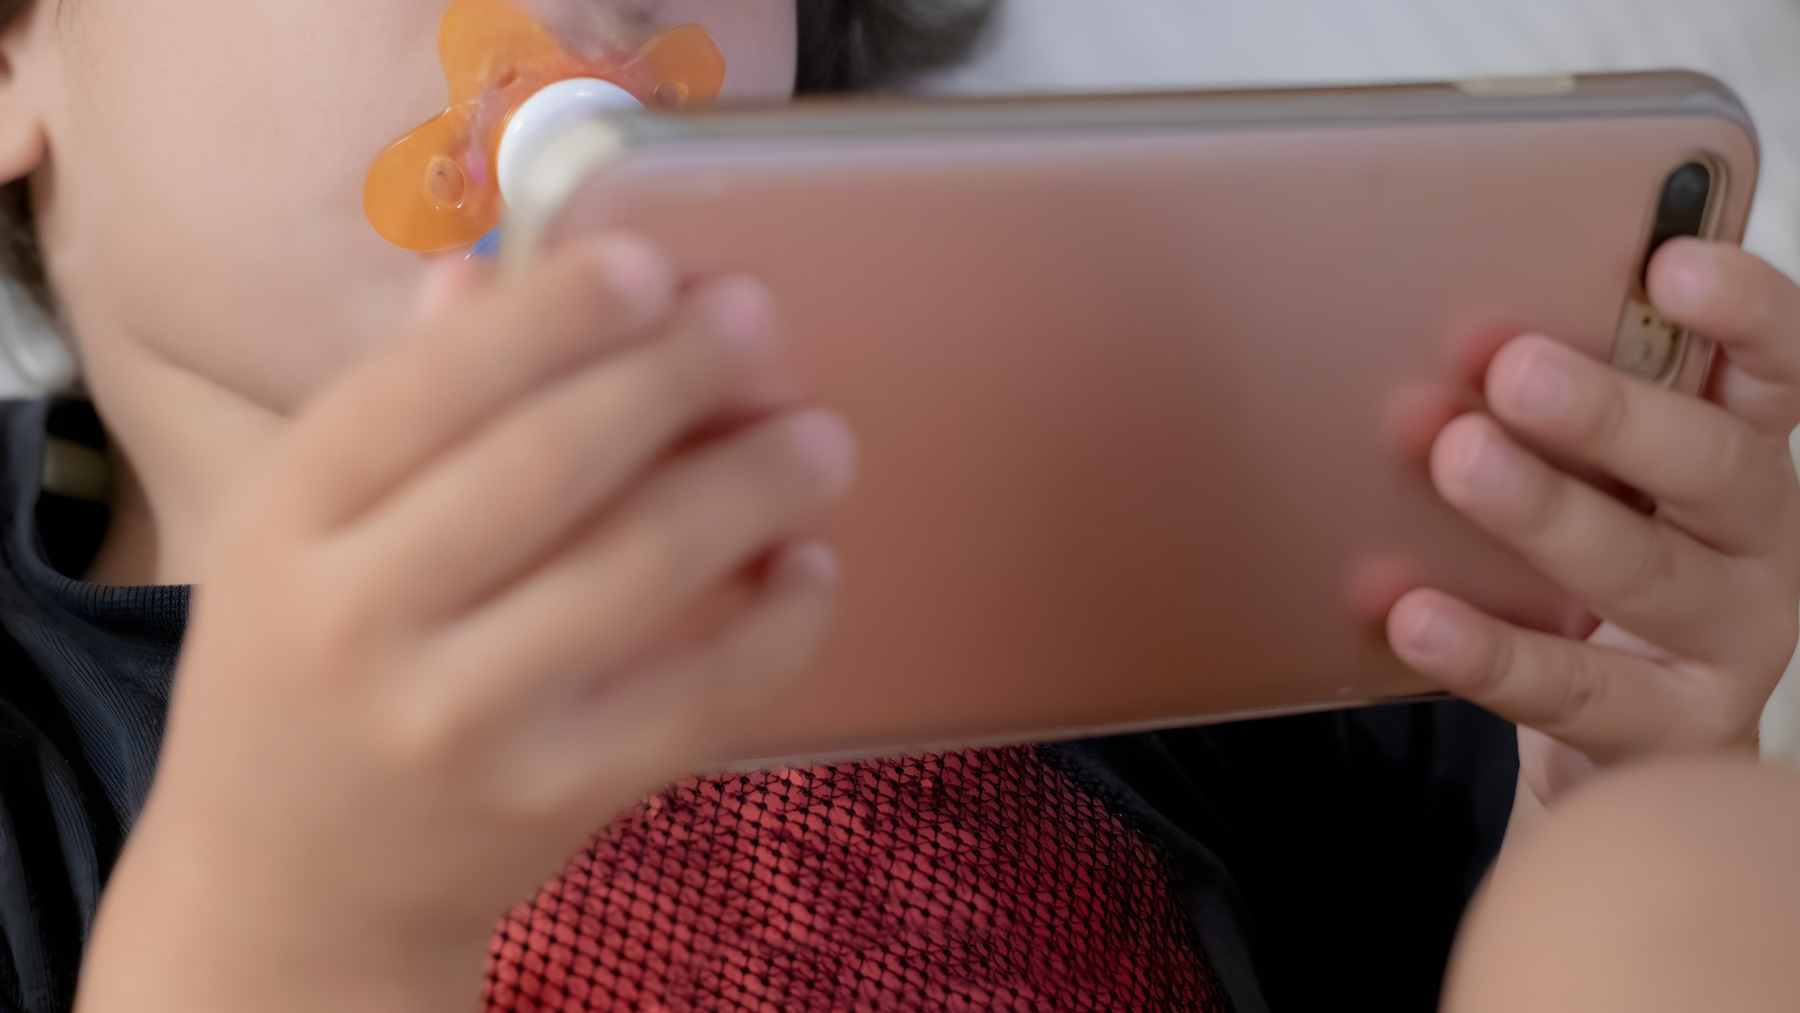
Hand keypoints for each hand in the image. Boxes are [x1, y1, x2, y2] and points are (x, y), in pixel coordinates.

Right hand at [77, 237, 855, 1011]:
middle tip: (759, 323)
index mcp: (290, 520)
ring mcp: (460, 720)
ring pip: (635, 570)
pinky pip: (696, 696)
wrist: (294, 887)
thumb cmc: (306, 668)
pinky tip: (810, 565)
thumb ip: (403, 396)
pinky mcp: (552, 800)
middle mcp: (360, 618)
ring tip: (819, 438)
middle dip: (674, 376)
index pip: (427, 388)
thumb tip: (493, 265)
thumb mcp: (306, 527)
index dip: (553, 314)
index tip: (652, 263)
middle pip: (548, 464)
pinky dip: (777, 623)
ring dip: (751, 486)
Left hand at [1388, 238, 1799, 807]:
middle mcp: (1761, 541)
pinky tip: (1415, 616)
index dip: (1743, 313)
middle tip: (1516, 367)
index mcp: (1746, 451)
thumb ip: (1558, 413)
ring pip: (1646, 574)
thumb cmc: (1588, 568)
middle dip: (1615, 413)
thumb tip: (1454, 339)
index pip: (1775, 366)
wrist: (1616, 740)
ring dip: (1547, 512)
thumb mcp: (1595, 477)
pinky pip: (1574, 689)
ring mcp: (1729, 643)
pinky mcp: (1672, 731)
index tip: (1672, 263)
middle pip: (1714, 465)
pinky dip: (1488, 652)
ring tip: (1458, 461)